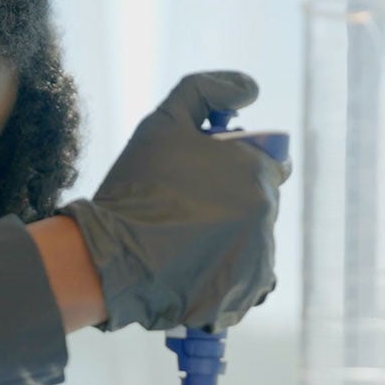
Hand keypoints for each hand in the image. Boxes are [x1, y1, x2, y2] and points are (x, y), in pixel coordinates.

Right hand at [62, 71, 288, 331]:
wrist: (112, 256)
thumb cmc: (136, 187)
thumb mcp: (164, 122)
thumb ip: (207, 91)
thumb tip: (251, 88)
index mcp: (258, 172)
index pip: (271, 163)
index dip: (237, 165)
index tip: (205, 175)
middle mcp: (266, 217)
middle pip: (259, 203)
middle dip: (230, 202)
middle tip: (183, 208)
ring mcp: (258, 259)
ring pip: (251, 241)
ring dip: (225, 238)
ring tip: (180, 241)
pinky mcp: (243, 296)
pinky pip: (243, 281)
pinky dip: (222, 275)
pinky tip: (189, 267)